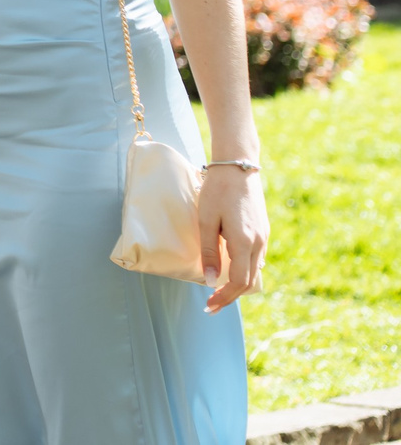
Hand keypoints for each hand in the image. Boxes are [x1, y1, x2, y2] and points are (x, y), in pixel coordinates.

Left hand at [199, 165, 267, 309]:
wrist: (238, 166)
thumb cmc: (217, 191)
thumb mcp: (207, 220)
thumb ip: (209, 251)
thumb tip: (210, 280)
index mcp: (245, 242)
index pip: (238, 282)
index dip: (224, 297)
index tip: (209, 305)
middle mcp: (259, 244)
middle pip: (248, 281)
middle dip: (230, 296)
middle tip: (211, 304)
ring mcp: (264, 237)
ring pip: (254, 271)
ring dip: (237, 284)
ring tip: (218, 290)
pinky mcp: (263, 231)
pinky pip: (256, 259)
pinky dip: (244, 270)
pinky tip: (230, 270)